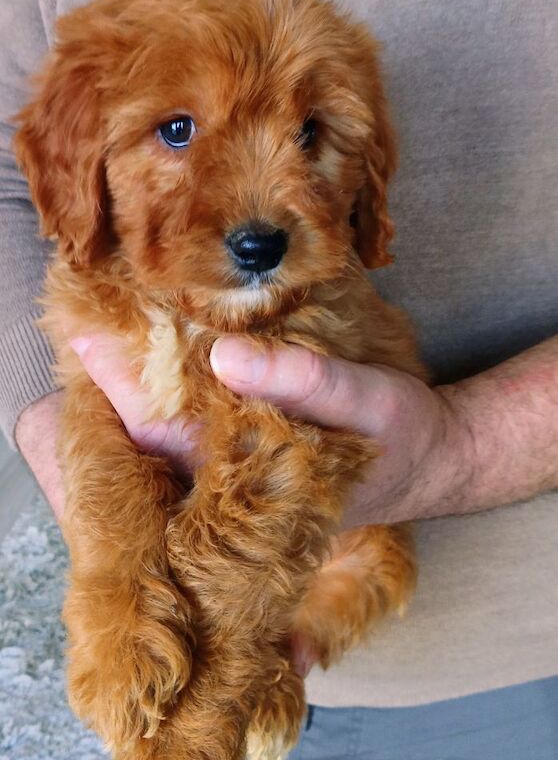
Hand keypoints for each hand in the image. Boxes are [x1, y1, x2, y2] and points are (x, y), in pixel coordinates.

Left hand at [66, 334, 474, 528]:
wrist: (432, 461)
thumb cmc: (401, 434)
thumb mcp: (364, 400)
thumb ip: (300, 381)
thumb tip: (223, 357)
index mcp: (252, 477)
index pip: (164, 432)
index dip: (123, 386)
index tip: (87, 336)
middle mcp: (236, 482)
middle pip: (155, 434)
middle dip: (120, 384)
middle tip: (87, 331)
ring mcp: (243, 472)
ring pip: (174, 431)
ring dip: (143, 387)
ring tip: (111, 339)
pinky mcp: (255, 455)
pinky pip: (199, 424)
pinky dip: (176, 391)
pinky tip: (165, 361)